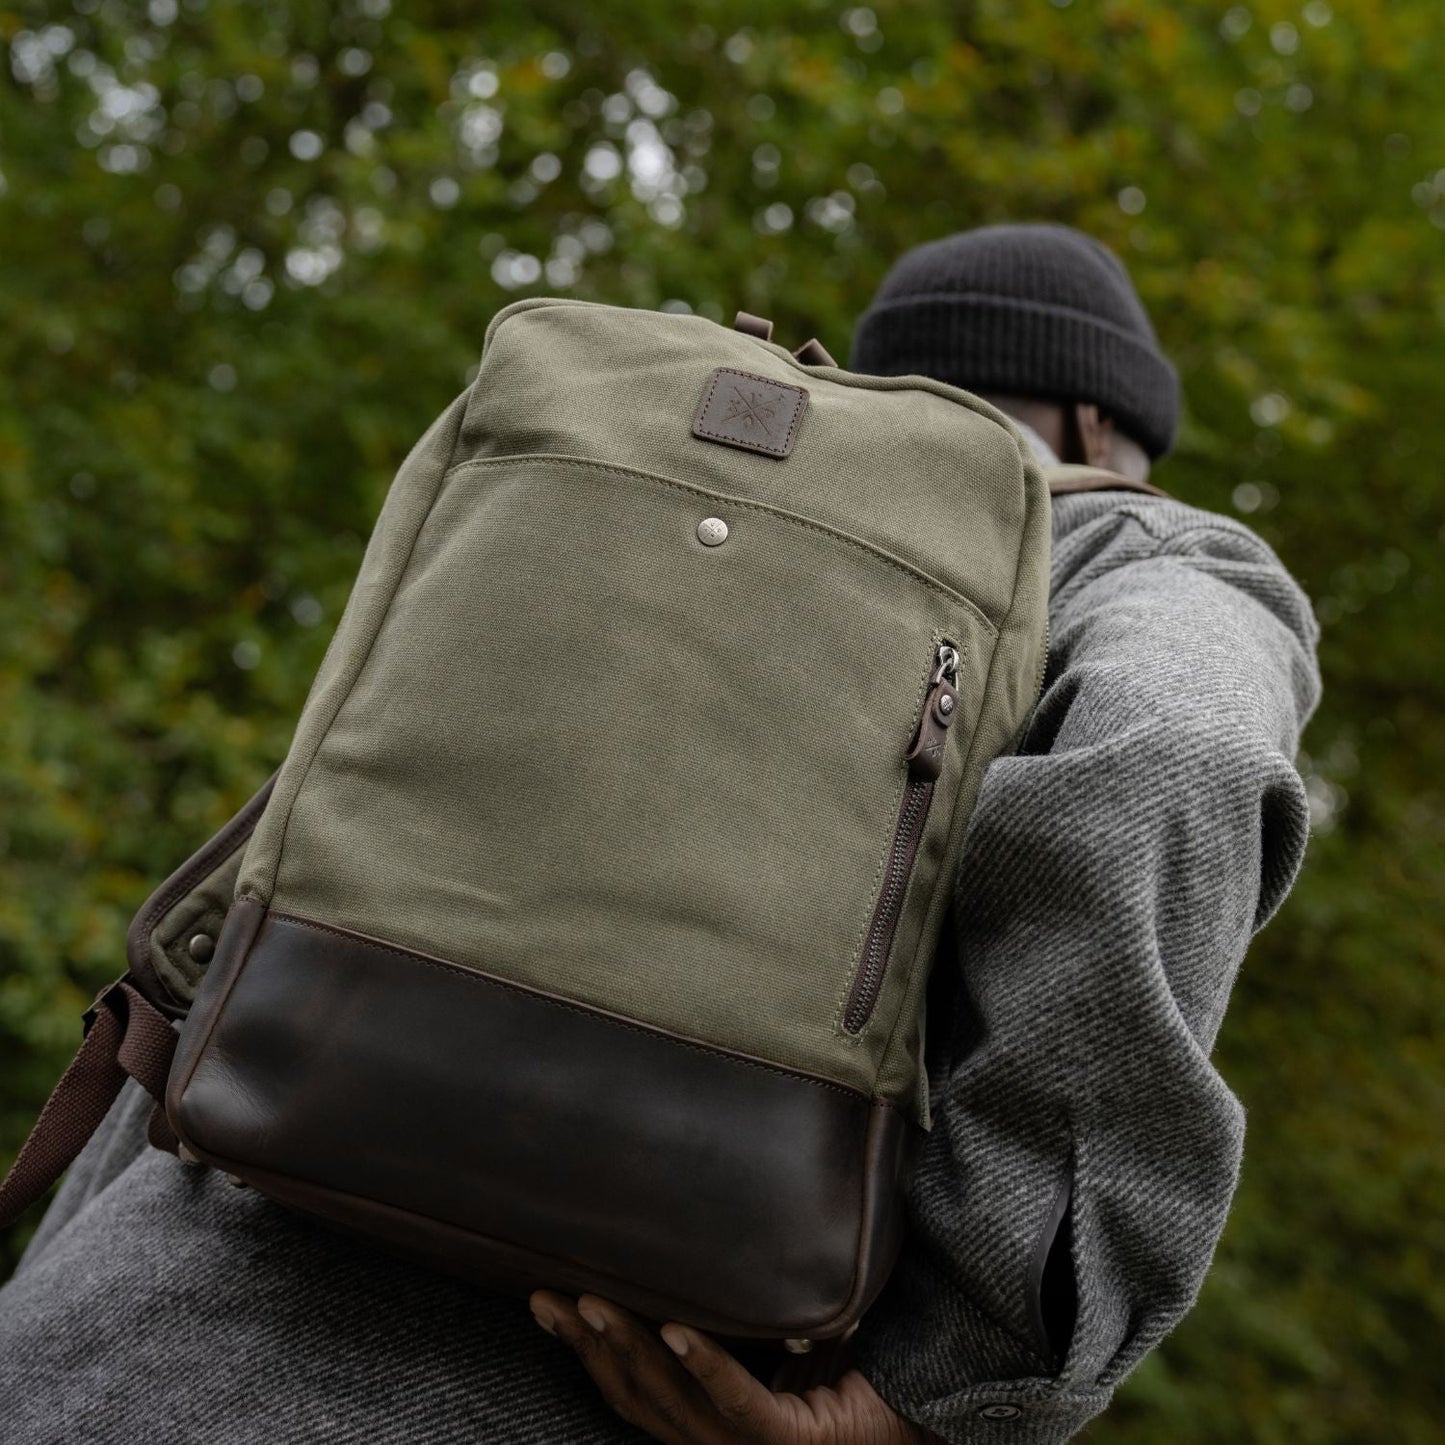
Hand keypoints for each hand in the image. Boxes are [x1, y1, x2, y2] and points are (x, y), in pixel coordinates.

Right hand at [530, 1291, 935, 1444]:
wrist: (917, 1416)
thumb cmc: (848, 1374)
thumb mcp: (773, 1335)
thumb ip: (733, 1309)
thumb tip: (698, 1231)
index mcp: (707, 1423)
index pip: (629, 1390)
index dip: (581, 1350)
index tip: (543, 1300)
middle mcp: (719, 1444)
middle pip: (635, 1397)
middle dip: (588, 1346)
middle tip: (550, 1296)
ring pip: (672, 1402)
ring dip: (629, 1347)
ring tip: (597, 1303)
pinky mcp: (789, 1441)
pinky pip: (739, 1402)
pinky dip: (704, 1364)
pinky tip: (676, 1329)